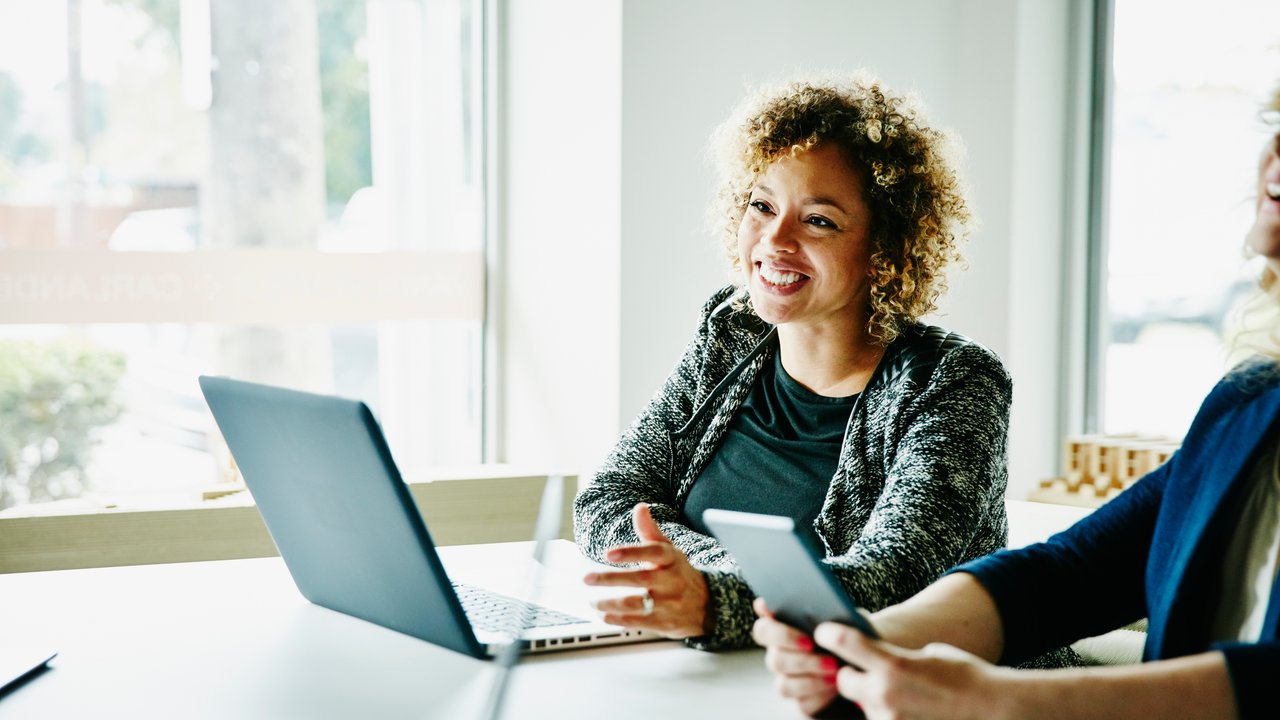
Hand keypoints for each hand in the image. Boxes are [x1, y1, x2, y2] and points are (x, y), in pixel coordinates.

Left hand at [582, 503, 710, 637]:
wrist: (706, 604)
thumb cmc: (679, 572)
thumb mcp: (669, 550)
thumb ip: (650, 530)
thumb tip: (639, 507)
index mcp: (672, 559)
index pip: (653, 552)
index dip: (631, 552)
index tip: (608, 553)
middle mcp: (672, 581)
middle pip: (640, 579)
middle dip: (611, 579)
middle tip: (587, 578)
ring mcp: (668, 604)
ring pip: (636, 604)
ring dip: (610, 603)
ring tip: (592, 600)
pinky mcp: (664, 622)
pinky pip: (638, 622)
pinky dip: (618, 620)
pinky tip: (604, 615)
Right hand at [752, 598, 841, 716]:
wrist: (864, 662)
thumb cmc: (849, 634)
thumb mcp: (842, 618)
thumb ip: (824, 611)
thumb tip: (820, 609)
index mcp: (782, 631)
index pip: (763, 629)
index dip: (775, 630)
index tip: (802, 634)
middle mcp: (780, 655)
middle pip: (774, 659)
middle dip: (800, 658)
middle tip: (824, 655)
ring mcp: (788, 680)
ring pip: (784, 685)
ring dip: (811, 678)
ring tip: (835, 670)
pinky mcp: (801, 701)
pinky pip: (802, 703)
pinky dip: (821, 695)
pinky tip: (836, 686)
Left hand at [813, 622, 1005, 719]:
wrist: (995, 709)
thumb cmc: (967, 676)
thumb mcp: (930, 654)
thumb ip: (898, 657)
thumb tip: (880, 660)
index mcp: (892, 664)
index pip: (845, 643)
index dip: (830, 635)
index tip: (825, 633)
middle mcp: (885, 694)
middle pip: (844, 682)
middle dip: (852, 676)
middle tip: (865, 673)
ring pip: (864, 706)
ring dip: (874, 701)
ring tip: (904, 696)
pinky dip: (890, 714)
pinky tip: (911, 709)